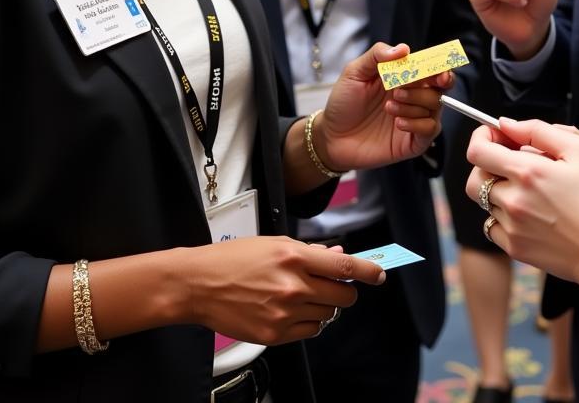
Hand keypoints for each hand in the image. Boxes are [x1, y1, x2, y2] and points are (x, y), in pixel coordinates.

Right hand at [185, 236, 383, 344]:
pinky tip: (294, 311)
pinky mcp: (275, 334)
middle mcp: (293, 285)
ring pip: (328, 315)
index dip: (368, 271)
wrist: (199, 285)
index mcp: (294, 256)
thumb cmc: (235, 259)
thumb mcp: (276, 243)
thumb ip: (311, 253)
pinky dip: (309, 323)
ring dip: (324, 307)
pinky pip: (310, 331)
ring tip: (302, 296)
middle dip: (344, 291)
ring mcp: (284, 312)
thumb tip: (339, 256)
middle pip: (343, 296)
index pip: (344, 266)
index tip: (379, 274)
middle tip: (334, 286)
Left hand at [318, 42, 451, 171]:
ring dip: (413, 104)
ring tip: (388, 107)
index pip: (431, 68)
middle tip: (401, 88)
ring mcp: (415, 118)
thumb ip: (377, 55)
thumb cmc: (343, 103)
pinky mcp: (413, 141)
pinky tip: (398, 123)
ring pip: (435, 106)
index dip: (439, 67)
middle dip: (428, 84)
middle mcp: (413, 97)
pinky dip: (417, 123)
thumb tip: (404, 48)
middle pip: (439, 87)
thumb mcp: (355, 72)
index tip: (438, 69)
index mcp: (403, 77)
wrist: (332, 137)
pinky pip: (430, 130)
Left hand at [465, 119, 578, 290]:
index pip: (478, 152)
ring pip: (486, 203)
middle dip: (486, 165)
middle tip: (508, 161)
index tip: (495, 135)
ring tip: (527, 188)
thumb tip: (506, 124)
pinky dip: (503, 216)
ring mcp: (513, 228)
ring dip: (498, 190)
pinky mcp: (517, 249)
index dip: (481, 138)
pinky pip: (494, 227)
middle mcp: (514, 201)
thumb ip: (538, 131)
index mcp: (528, 173)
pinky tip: (528, 212)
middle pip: (476, 178)